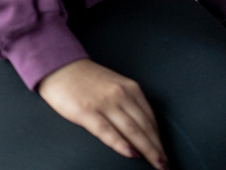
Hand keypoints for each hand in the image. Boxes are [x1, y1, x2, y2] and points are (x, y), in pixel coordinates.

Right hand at [37, 60, 167, 167]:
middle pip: (145, 127)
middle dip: (158, 148)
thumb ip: (128, 102)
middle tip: (166, 165)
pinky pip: (108, 131)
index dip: (159, 138)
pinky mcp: (87, 111)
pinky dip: (121, 144)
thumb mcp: (114, 85)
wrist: (59, 66)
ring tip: (157, 164)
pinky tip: (131, 154)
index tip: (165, 152)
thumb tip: (141, 128)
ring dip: (148, 150)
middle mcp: (121, 95)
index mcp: (130, 88)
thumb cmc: (85, 78)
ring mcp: (104, 103)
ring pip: (132, 131)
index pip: (150, 118)